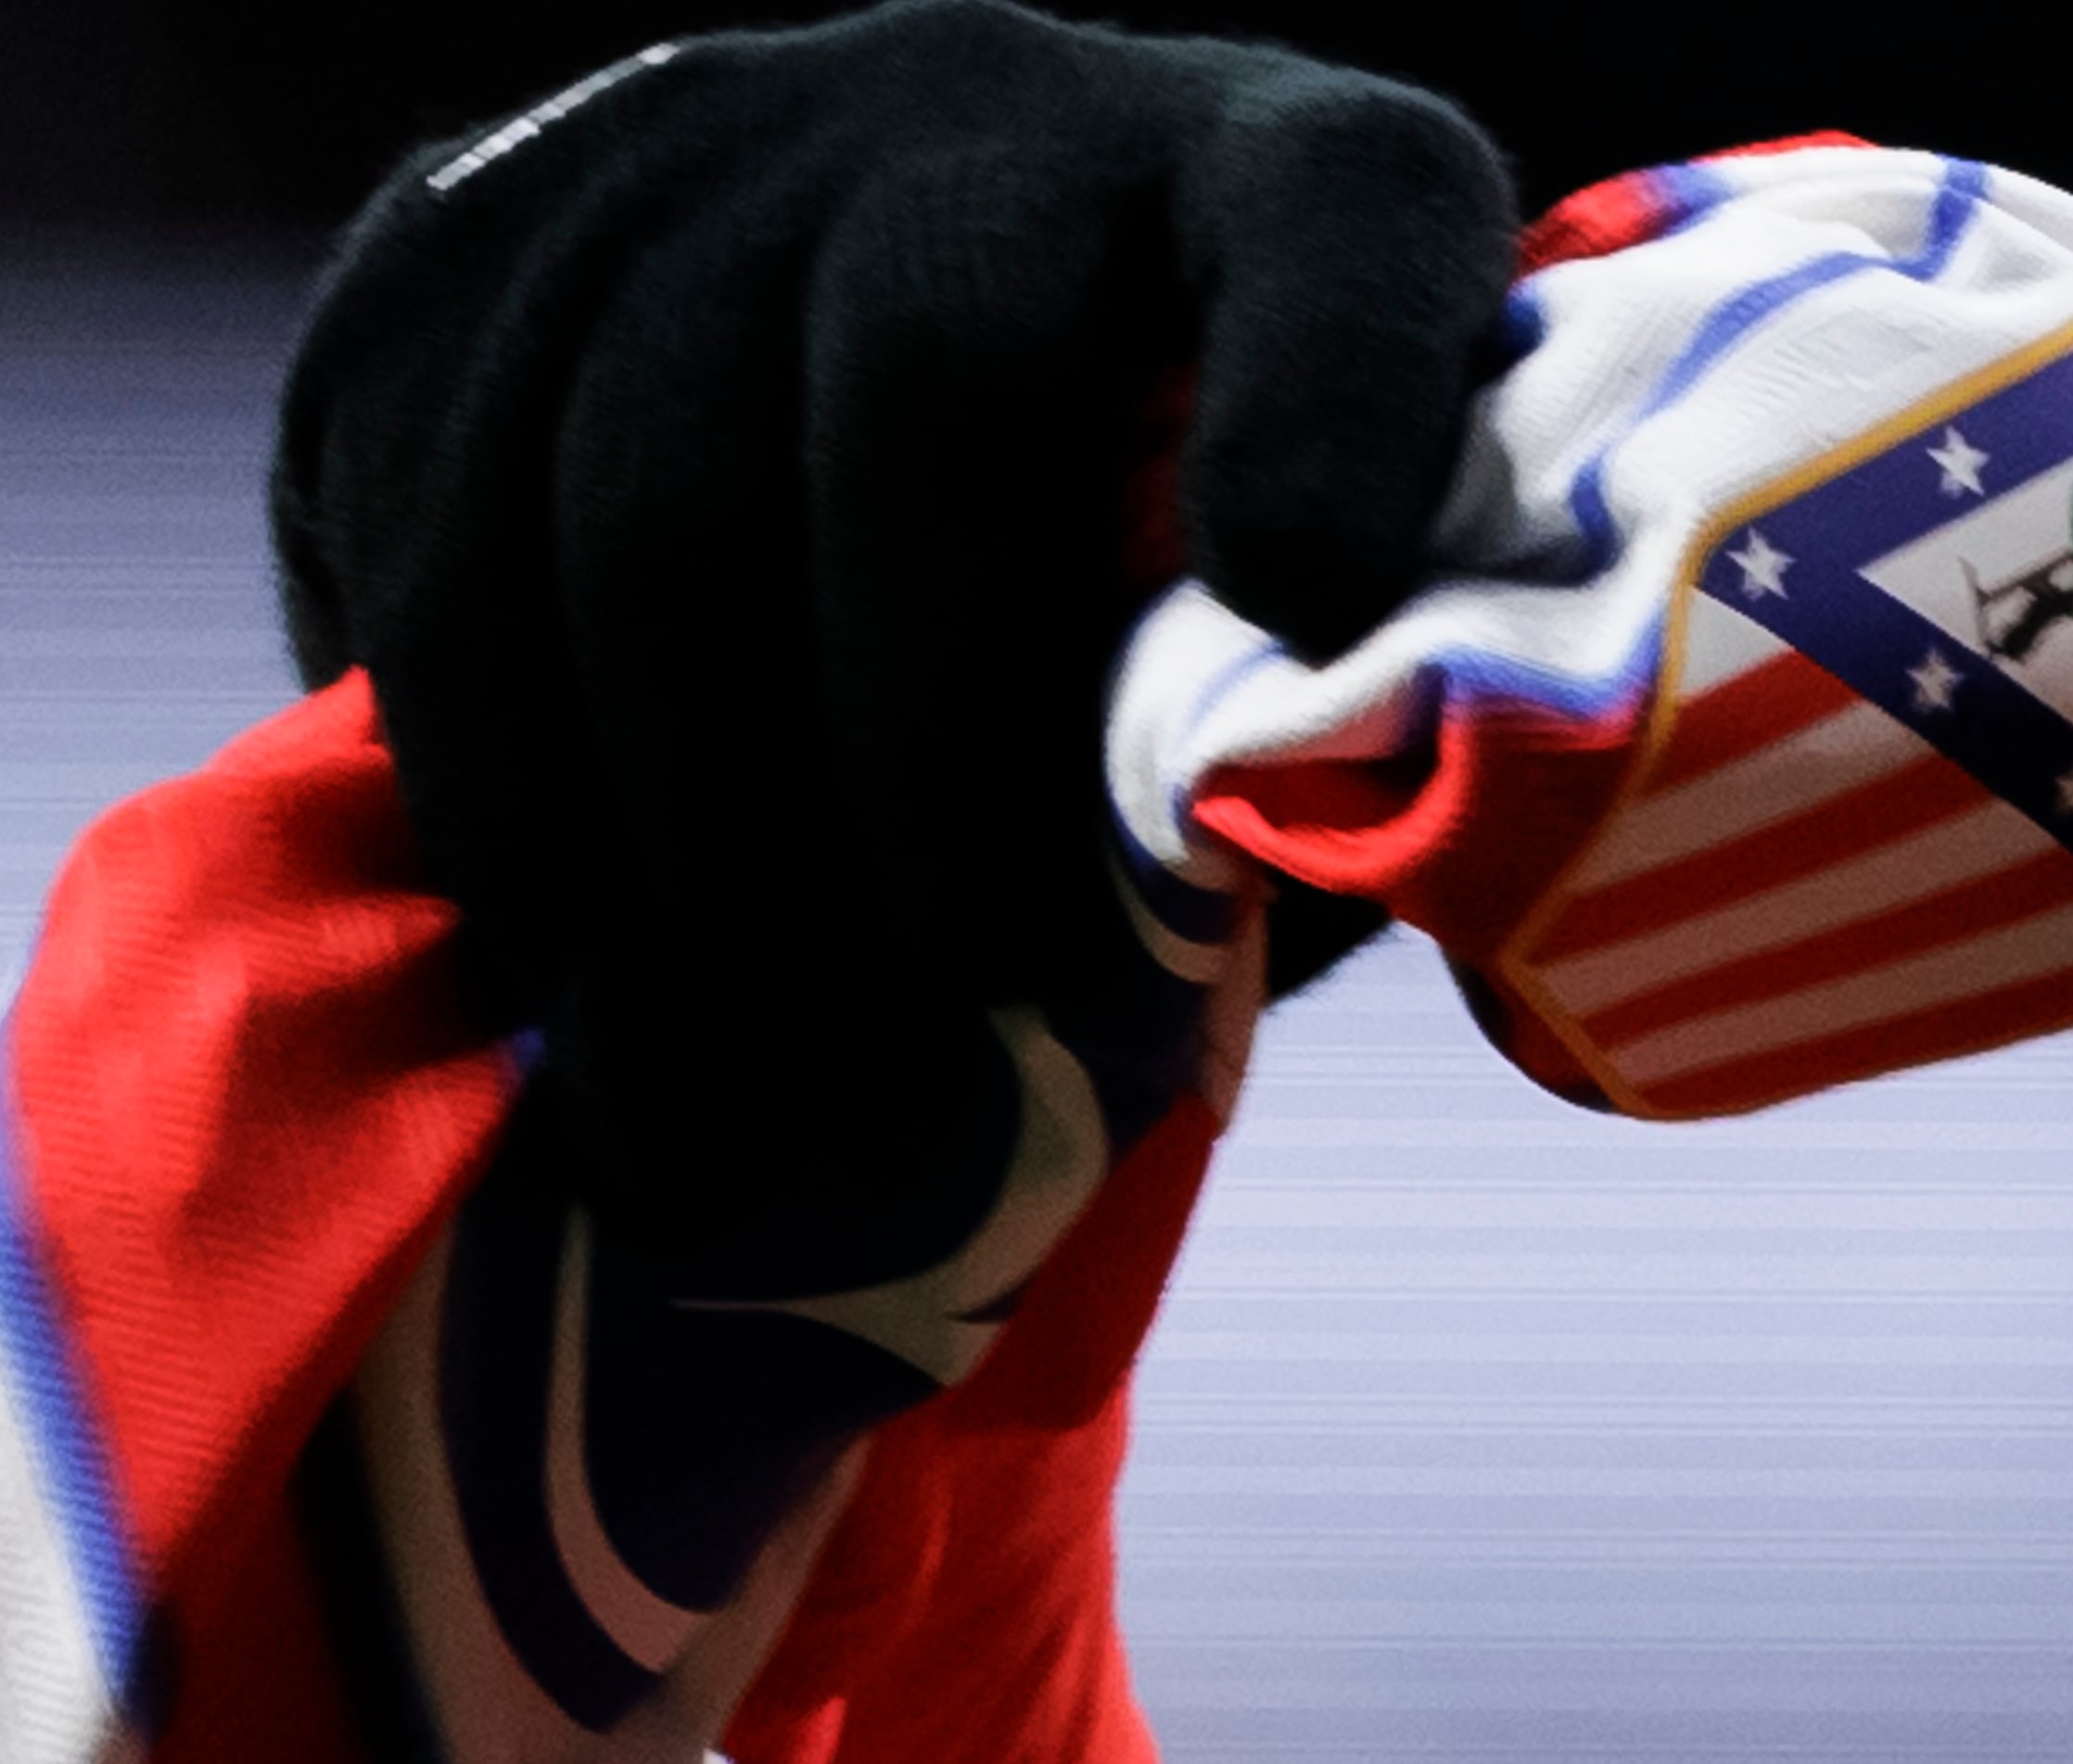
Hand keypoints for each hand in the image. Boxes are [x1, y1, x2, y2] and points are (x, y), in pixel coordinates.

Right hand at [270, 0, 1515, 1241]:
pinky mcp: (459, 223)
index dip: (1336, 404)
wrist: (901, 389)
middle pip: (921, 394)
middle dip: (925, 746)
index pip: (1344, 226)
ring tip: (730, 1048)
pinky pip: (423, 518)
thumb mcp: (1288, 669)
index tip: (1313, 599)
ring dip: (678, 818)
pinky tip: (558, 943)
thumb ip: (1278, 767)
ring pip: (628, 485)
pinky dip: (485, 773)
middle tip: (951, 984)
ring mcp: (703, 136)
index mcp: (1282, 181)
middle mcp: (989, 101)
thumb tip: (1134, 976)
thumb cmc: (1166, 618)